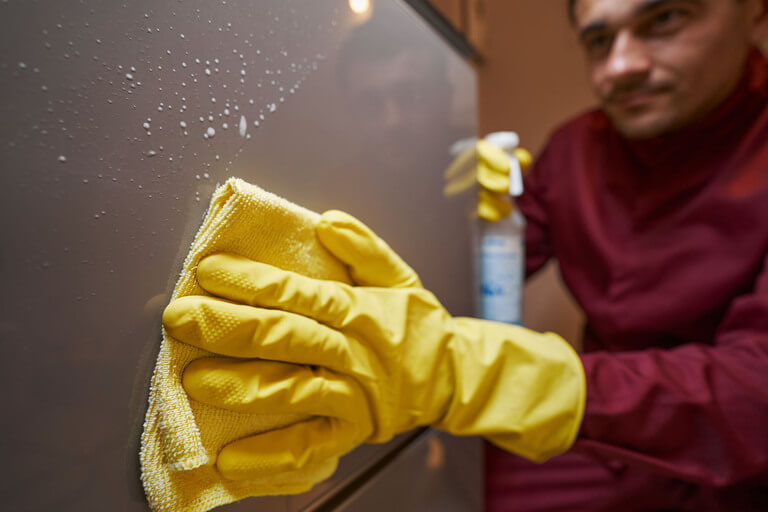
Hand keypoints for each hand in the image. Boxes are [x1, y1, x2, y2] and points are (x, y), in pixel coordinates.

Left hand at [163, 211, 585, 479]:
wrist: (453, 378)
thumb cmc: (416, 325)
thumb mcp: (399, 276)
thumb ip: (364, 247)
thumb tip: (324, 220)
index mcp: (360, 311)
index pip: (299, 292)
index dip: (252, 281)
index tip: (208, 271)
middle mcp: (354, 354)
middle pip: (286, 338)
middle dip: (228, 327)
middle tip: (179, 317)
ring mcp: (352, 399)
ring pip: (292, 392)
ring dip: (242, 386)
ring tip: (194, 380)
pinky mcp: (352, 435)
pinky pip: (309, 451)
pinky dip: (269, 460)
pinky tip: (230, 460)